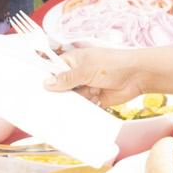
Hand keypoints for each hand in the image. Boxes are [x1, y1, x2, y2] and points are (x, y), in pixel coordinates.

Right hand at [53, 41, 167, 100]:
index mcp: (73, 61)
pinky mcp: (94, 98)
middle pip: (60, 86)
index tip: (35, 88)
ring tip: (68, 105)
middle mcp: (78, 73)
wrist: (137, 76)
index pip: (53, 69)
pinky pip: (82, 106)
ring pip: (70, 98)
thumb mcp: (86, 70)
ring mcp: (85, 86)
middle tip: (44, 103)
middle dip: (57, 94)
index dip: (45, 78)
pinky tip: (78, 110)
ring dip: (70, 102)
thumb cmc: (114, 64)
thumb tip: (47, 83)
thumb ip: (66, 78)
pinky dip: (80, 109)